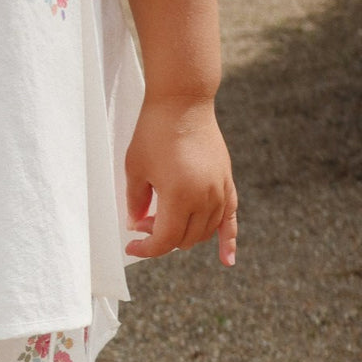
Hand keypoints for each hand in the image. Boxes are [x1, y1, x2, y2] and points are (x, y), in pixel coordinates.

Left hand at [124, 96, 237, 266]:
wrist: (183, 101)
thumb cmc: (154, 131)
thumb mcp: (135, 170)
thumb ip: (135, 202)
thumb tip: (137, 224)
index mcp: (180, 197)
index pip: (165, 241)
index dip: (146, 249)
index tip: (131, 246)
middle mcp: (204, 198)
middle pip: (184, 240)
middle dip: (161, 238)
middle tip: (143, 220)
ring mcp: (219, 190)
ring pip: (203, 233)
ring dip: (183, 235)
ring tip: (163, 218)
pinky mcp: (226, 182)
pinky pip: (230, 219)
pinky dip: (228, 240)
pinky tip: (227, 261)